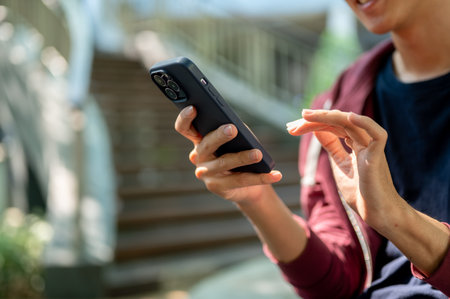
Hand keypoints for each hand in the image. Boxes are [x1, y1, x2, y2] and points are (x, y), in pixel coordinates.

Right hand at [175, 106, 281, 202]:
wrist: (246, 185)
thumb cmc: (240, 151)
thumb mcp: (236, 138)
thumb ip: (232, 129)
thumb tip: (235, 126)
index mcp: (199, 140)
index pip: (185, 128)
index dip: (185, 118)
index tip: (193, 108)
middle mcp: (198, 157)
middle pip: (206, 145)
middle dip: (219, 136)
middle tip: (232, 128)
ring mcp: (206, 174)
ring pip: (225, 163)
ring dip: (243, 158)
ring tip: (258, 153)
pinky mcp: (219, 189)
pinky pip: (242, 181)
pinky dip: (262, 178)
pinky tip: (276, 174)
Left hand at [287, 109, 400, 229]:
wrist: (377, 214)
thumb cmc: (361, 194)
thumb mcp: (340, 166)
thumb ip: (332, 147)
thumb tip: (318, 130)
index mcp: (356, 144)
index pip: (332, 127)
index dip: (312, 125)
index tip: (292, 128)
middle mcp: (364, 142)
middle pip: (338, 122)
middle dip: (314, 120)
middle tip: (291, 125)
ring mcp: (372, 148)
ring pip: (351, 123)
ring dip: (326, 117)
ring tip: (305, 116)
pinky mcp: (378, 157)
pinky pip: (377, 135)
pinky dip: (364, 123)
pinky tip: (348, 117)